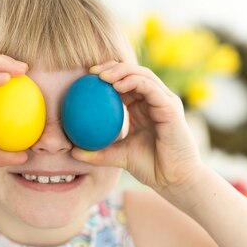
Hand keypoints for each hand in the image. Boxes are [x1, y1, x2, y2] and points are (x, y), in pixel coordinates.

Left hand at [72, 61, 201, 191]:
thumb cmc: (151, 167)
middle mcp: (156, 100)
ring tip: (100, 75)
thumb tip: (73, 151)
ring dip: (120, 71)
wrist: (174, 180)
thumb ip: (98, 152)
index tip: (85, 79)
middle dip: (112, 67)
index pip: (125, 83)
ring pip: (142, 75)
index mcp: (144, 107)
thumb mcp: (118, 157)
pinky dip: (133, 81)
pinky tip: (115, 85)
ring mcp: (164, 102)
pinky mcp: (171, 107)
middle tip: (91, 72)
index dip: (106, 76)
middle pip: (133, 73)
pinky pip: (150, 87)